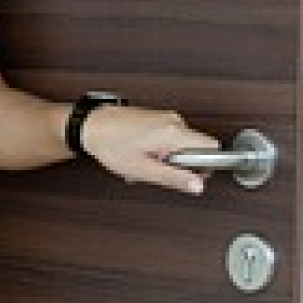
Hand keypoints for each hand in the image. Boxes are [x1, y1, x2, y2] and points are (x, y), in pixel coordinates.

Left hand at [81, 105, 218, 194]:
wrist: (89, 125)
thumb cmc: (109, 144)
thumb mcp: (142, 169)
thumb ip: (174, 178)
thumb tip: (197, 186)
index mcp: (174, 132)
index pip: (213, 148)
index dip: (206, 166)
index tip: (189, 175)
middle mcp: (173, 121)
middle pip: (196, 148)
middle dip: (180, 164)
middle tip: (156, 168)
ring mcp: (165, 117)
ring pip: (181, 144)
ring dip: (166, 157)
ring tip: (143, 160)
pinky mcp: (156, 117)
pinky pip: (169, 137)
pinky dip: (158, 149)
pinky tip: (139, 153)